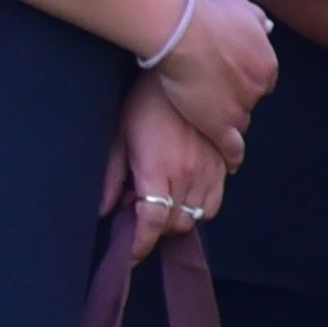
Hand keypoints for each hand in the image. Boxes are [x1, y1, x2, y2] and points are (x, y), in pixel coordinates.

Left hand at [108, 79, 224, 231]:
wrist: (184, 71)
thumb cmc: (144, 102)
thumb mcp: (119, 137)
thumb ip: (112, 176)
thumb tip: (104, 209)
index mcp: (158, 172)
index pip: (152, 224)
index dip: (140, 246)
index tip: (129, 255)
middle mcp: (188, 176)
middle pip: (176, 224)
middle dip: (157, 227)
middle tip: (139, 209)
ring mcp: (210, 170)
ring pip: (200, 215)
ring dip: (180, 216)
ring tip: (163, 200)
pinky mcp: (223, 161)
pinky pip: (217, 198)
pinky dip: (202, 204)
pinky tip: (184, 189)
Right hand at [144, 0, 278, 150]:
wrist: (186, 30)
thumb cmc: (209, 14)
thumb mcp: (241, 9)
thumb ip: (255, 19)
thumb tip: (266, 25)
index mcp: (266, 64)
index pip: (260, 81)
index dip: (243, 81)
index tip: (230, 80)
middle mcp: (259, 88)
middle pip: (250, 102)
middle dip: (236, 100)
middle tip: (216, 98)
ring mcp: (240, 108)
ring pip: (239, 123)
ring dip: (228, 123)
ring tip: (214, 125)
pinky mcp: (219, 125)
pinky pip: (230, 147)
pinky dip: (231, 156)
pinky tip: (230, 164)